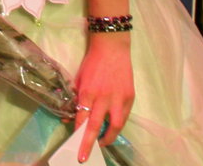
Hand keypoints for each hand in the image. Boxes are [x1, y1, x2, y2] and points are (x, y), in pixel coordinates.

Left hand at [72, 32, 133, 162]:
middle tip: (84, 156)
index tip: (74, 143)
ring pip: (116, 125)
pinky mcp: (130, 97)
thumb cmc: (92, 63)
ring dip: (108, 137)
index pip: (82, 118)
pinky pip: (124, 116)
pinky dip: (118, 125)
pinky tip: (113, 129)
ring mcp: (119, 98)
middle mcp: (103, 98)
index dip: (78, 132)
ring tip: (102, 143)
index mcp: (88, 92)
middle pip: (96, 126)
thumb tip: (72, 115)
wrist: (111, 48)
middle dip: (89, 143)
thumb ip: (77, 98)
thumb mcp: (79, 79)